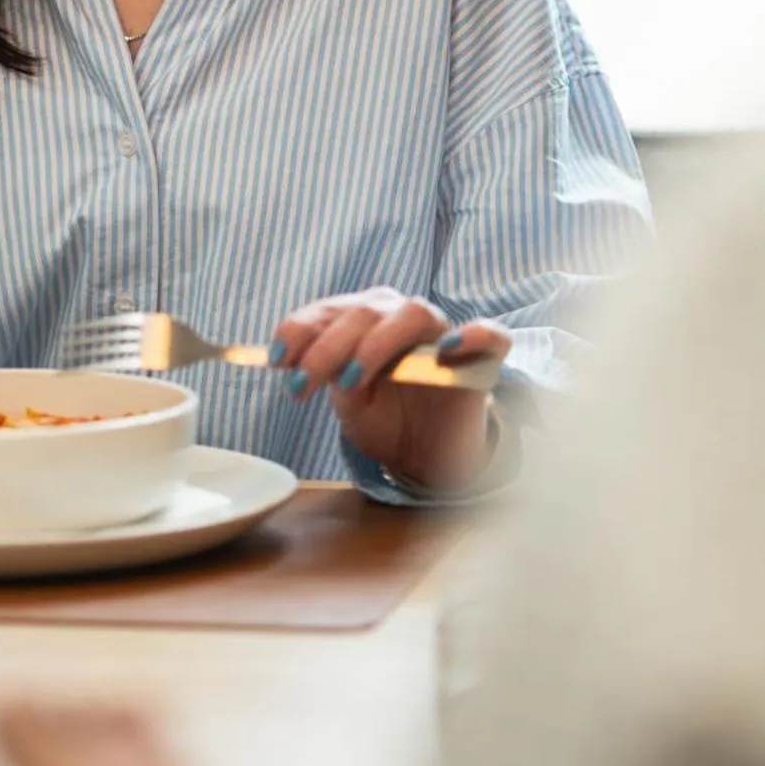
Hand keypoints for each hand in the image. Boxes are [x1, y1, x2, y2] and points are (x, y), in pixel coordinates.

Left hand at [272, 290, 511, 491]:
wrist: (430, 456)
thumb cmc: (386, 420)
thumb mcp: (350, 404)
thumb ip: (333, 379)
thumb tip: (303, 365)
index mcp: (364, 320)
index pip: (330, 310)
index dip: (300, 329)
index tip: (275, 360)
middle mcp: (400, 316)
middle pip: (365, 312)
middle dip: (326, 347)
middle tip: (300, 385)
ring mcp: (443, 333)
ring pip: (414, 313)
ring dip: (377, 342)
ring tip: (352, 379)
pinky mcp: (482, 359)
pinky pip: (489, 334)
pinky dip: (473, 335)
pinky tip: (447, 350)